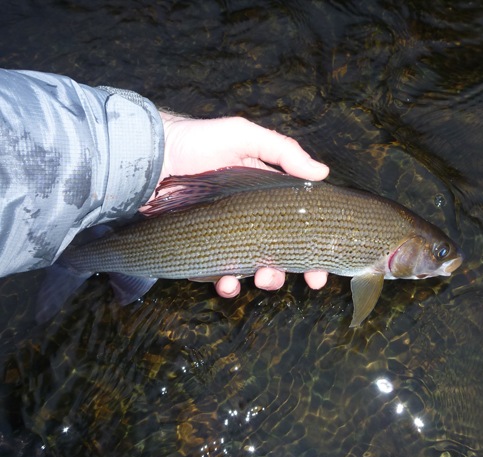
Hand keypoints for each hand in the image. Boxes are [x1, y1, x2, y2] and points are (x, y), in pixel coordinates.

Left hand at [147, 112, 329, 296]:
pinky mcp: (201, 249)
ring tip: (262, 277)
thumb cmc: (198, 142)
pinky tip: (226, 282)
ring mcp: (226, 237)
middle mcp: (251, 220)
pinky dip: (227, 284)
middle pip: (280, 253)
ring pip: (254, 268)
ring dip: (265, 279)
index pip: (297, 225)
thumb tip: (323, 172)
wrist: (149, 156)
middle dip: (291, 270)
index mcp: (268, 197)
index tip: (323, 269)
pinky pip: (218, 274)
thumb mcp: (244, 136)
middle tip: (301, 279)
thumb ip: (283, 152)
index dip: (313, 250)